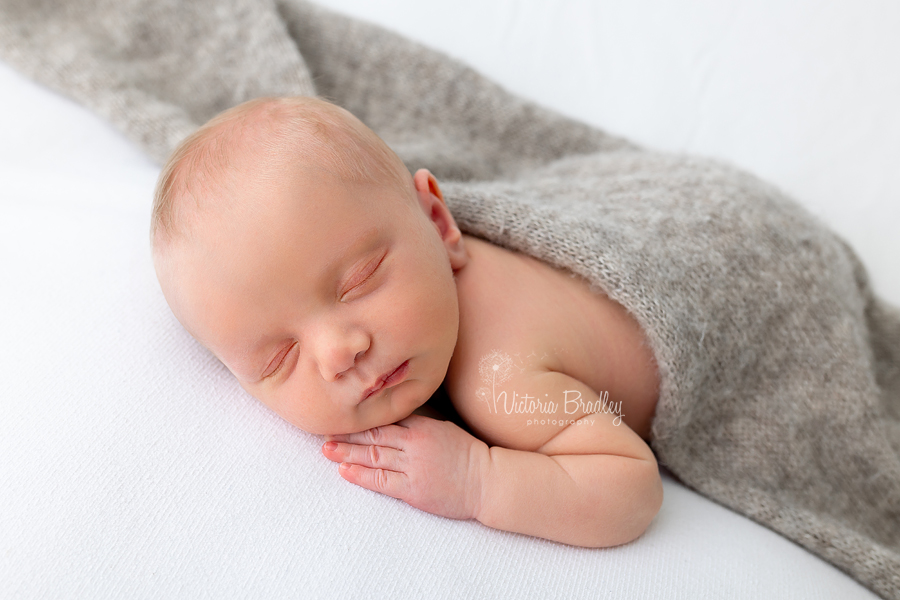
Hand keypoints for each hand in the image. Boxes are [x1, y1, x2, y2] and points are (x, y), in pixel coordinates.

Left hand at [322, 414, 489, 520]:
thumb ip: (420, 422)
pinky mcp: (413, 490)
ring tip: (327, 449)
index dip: (362, 418)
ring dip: (348, 453)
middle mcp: (414, 444)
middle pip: (374, 435)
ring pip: (374, 456)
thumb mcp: (444, 428)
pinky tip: (345, 471)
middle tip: (324, 431)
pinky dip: (362, 475)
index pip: (386, 419)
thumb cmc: (468, 454)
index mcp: (423, 426)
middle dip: (348, 434)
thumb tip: (396, 414)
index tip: (342, 414)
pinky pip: (382, 481)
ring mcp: (413, 467)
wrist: (488, 481)